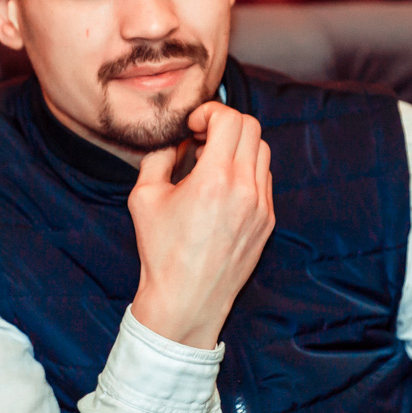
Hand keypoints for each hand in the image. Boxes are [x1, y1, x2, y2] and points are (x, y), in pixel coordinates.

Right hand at [128, 102, 274, 348]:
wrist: (187, 301)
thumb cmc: (162, 253)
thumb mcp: (144, 198)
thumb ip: (158, 158)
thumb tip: (174, 141)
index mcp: (215, 179)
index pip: (230, 119)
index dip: (208, 112)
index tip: (192, 126)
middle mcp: (245, 190)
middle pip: (251, 128)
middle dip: (224, 123)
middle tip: (200, 139)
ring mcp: (262, 206)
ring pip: (262, 151)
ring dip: (237, 146)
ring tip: (210, 163)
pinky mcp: (267, 222)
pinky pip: (264, 179)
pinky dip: (246, 170)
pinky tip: (222, 186)